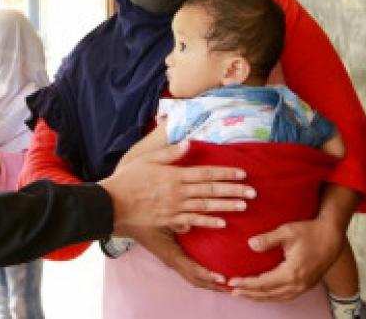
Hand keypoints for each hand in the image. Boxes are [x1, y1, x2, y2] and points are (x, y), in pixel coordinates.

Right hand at [98, 141, 254, 236]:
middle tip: (252, 191)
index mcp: (174, 174)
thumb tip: (189, 143)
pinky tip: (223, 223)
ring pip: (206, 206)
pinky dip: (209, 222)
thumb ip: (170, 153)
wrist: (112, 203)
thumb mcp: (147, 159)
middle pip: (211, 190)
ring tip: (244, 205)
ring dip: (227, 206)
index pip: (206, 173)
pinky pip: (193, 221)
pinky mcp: (170, 220)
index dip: (225, 173)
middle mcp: (178, 191)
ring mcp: (175, 207)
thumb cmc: (128, 179)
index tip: (242, 173)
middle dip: (233, 190)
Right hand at [131, 226, 227, 290]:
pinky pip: (189, 270)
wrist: (125, 217)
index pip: (191, 270)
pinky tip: (211, 271)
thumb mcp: (161, 220)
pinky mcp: (171, 256)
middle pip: (195, 279)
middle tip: (230, 287)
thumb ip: (176, 223)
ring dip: (208, 282)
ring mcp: (170, 260)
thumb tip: (189, 225)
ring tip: (224, 283)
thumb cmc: (143, 218)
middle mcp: (171, 260)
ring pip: (192, 277)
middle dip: (212, 285)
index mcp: (170, 254)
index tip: (222, 278)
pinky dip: (202, 274)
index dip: (207, 276)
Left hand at [227, 216, 343, 300]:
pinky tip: (264, 294)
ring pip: (277, 297)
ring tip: (244, 295)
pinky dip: (272, 297)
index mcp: (292, 272)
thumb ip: (268, 239)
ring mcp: (304, 286)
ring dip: (259, 297)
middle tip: (232, 292)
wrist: (332, 235)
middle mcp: (298, 284)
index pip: (263, 283)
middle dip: (249, 294)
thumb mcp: (287, 231)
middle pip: (269, 294)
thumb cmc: (310, 231)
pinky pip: (286, 296)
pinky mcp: (307, 285)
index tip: (231, 282)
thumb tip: (250, 245)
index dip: (246, 284)